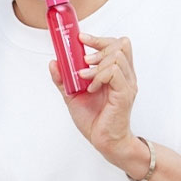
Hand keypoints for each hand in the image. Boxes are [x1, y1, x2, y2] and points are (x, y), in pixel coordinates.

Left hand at [48, 33, 139, 168]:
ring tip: (85, 77)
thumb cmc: (94, 120)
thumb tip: (54, 62)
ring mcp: (126, 85)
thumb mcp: (73, 95)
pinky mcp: (124, 94)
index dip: (99, 38)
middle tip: (85, 60)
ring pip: (117, 57)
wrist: (104, 141)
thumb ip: (63, 79)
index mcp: (116, 73)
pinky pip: (114, 73)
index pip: (117, 44)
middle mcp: (125, 76)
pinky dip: (99, 76)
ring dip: (96, 64)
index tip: (81, 38)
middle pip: (120, 45)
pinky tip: (91, 88)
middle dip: (99, 47)